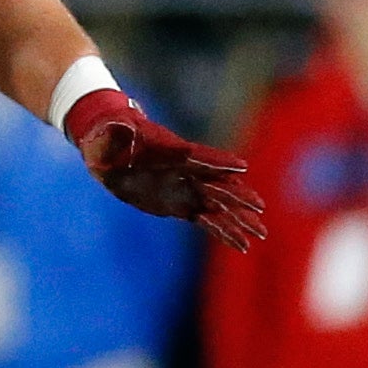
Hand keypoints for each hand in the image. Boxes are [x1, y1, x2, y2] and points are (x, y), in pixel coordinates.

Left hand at [66, 88, 266, 250]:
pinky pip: (207, 220)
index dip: (218, 162)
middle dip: (238, 197)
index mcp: (172, 152)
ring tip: (260, 234)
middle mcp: (186, 172)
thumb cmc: (108, 138)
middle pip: (218, 184)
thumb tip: (126, 122)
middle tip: (260, 209)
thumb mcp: (109, 135)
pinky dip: (223, 232)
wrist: (108, 150)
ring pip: (218, 207)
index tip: (240, 167)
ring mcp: (185, 190)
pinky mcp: (180, 206)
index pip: (199, 156)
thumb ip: (121, 132)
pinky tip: (241, 245)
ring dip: (239, 220)